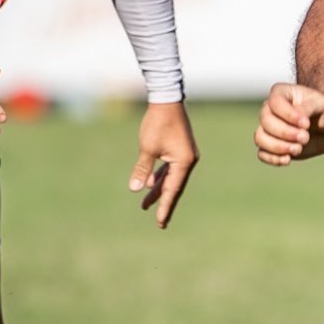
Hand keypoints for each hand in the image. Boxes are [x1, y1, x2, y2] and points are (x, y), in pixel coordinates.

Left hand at [132, 100, 198, 227]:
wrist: (166, 100)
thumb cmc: (157, 123)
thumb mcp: (147, 148)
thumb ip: (142, 169)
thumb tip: (135, 189)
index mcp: (183, 162)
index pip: (173, 190)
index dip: (165, 207)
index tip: (160, 222)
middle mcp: (187, 161)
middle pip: (174, 186)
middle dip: (163, 202)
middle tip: (159, 222)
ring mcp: (184, 155)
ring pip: (170, 178)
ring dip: (158, 190)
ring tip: (144, 204)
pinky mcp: (179, 150)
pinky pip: (170, 169)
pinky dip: (159, 177)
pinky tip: (149, 184)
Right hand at [255, 82, 323, 164]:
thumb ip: (308, 108)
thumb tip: (296, 118)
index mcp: (282, 93)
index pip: (275, 102)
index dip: (288, 115)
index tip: (306, 123)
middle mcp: (271, 109)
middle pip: (266, 121)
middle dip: (286, 133)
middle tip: (305, 137)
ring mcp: (269, 128)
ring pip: (260, 137)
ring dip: (278, 147)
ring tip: (298, 149)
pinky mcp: (272, 145)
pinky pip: (262, 153)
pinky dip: (272, 158)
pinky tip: (288, 159)